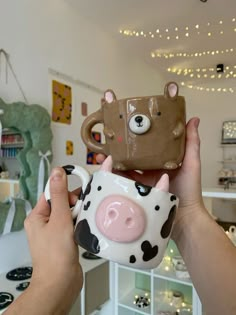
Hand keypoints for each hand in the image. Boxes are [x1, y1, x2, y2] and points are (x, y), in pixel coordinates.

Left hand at [23, 167, 82, 313]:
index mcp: (37, 216)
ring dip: (79, 215)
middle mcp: (44, 223)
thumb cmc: (56, 255)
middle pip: (62, 203)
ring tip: (83, 221)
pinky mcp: (64, 240)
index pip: (52, 193)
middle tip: (81, 211)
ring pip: (70, 214)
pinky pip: (74, 225)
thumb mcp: (59, 219)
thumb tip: (57, 172)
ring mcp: (55, 232)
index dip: (66, 191)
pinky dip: (81, 224)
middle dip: (74, 204)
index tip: (80, 188)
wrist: (61, 283)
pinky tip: (85, 228)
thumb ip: (59, 195)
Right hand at [96, 117, 204, 241]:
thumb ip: (191, 143)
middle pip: (130, 157)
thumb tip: (193, 119)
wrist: (185, 217)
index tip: (125, 129)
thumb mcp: (191, 163)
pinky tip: (106, 171)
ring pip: (124, 169)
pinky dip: (113, 177)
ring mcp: (141, 182)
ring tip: (100, 155)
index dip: (134, 139)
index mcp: (158, 162)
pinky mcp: (136, 193)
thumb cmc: (190, 190)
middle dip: (117, 149)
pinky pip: (123, 183)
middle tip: (106, 142)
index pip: (144, 147)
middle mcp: (148, 171)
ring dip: (112, 163)